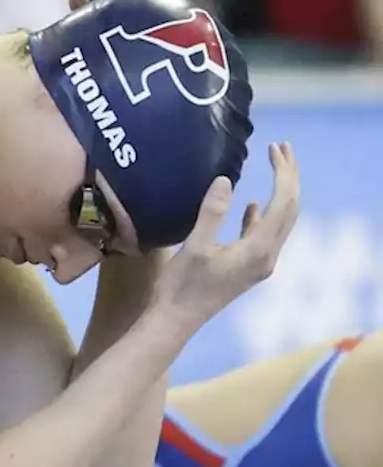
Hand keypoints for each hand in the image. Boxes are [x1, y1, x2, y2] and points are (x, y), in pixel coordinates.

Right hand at [151, 143, 300, 334]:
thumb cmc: (182, 285)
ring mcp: (259, 263)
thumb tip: (226, 180)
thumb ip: (212, 213)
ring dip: (279, 192)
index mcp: (259, 249)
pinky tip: (253, 206)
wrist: (176, 320)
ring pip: (280, 220)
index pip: (283, 203)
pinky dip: (262, 215)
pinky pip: (263, 234)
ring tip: (274, 166)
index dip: (283, 172)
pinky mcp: (247, 267)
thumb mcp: (194, 246)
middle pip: (290, 209)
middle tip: (281, 147)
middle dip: (289, 177)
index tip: (276, 147)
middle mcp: (267, 256)